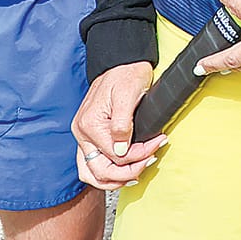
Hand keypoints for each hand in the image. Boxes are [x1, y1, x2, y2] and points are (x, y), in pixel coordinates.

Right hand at [71, 62, 160, 189]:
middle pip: (100, 171)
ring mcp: (83, 136)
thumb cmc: (126, 74)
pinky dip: (108, 172)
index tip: (158, 143)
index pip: (115, 156)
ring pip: (92, 173)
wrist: (121, 61)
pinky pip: (92, 163)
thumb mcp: (128, 95)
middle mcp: (81, 133)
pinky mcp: (89, 135)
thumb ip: (122, 125)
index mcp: (89, 125)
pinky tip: (125, 170)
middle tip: (150, 162)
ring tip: (137, 172)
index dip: (140, 154)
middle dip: (128, 172)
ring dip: (115, 178)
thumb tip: (120, 152)